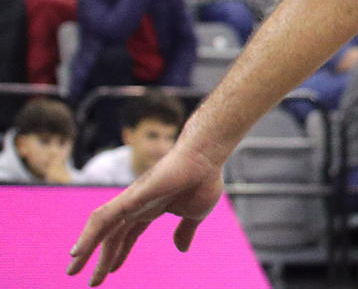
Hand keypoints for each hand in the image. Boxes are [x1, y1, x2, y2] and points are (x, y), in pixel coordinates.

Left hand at [68, 141, 224, 285]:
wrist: (206, 159)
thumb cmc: (203, 180)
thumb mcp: (195, 215)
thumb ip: (185, 231)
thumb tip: (181, 249)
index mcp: (150, 210)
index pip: (127, 235)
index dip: (118, 253)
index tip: (110, 270)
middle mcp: (135, 206)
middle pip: (110, 235)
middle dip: (98, 258)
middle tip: (85, 280)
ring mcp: (130, 201)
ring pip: (100, 228)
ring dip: (86, 249)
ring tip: (73, 269)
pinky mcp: (130, 198)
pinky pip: (103, 219)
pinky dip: (88, 236)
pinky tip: (77, 251)